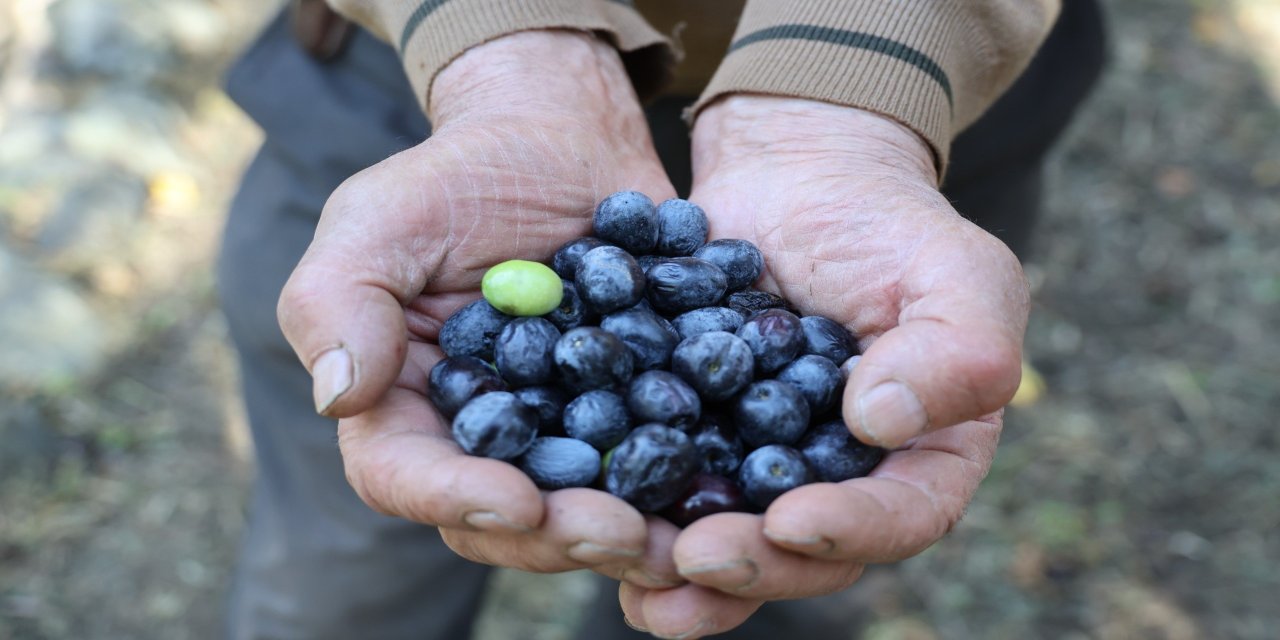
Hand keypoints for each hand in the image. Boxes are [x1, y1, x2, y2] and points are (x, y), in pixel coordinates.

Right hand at [276, 31, 682, 585]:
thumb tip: (338, 397)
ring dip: (632, 534)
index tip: (519, 501)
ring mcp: (561, 433)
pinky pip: (656, 463)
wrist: (561, 138)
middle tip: (621, 533)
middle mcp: (481, 438)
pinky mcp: (632, 415)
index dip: (456, 499)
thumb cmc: (458, 173)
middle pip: (504, 518)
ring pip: (585, 509)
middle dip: (560, 535)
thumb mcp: (381, 217)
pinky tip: (726, 493)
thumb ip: (339, 300)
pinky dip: (687, 484)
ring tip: (680, 541)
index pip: (404, 474)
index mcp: (401, 404)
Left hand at [618, 96, 1028, 637]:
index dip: (851, 531)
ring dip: (678, 571)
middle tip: (698, 558)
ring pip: (723, 536)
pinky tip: (581, 521)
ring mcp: (755, 466)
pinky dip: (625, 509)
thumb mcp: (958, 270)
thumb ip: (957, 350)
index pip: (901, 516)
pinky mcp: (687, 437)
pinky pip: (658, 484)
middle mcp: (835, 481)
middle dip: (750, 564)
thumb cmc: (890, 222)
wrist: (795, 177)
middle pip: (801, 551)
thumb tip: (879, 422)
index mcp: (919, 458)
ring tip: (638, 584)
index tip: (793, 521)